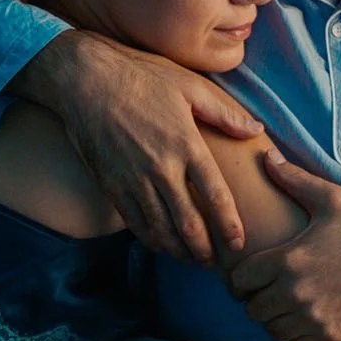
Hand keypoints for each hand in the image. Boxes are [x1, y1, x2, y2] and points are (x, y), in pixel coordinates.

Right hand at [14, 30, 263, 262]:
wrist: (85, 80)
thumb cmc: (140, 77)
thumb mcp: (188, 86)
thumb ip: (224, 113)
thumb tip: (256, 131)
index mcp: (187, 144)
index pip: (216, 196)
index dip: (230, 225)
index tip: (239, 244)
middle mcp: (162, 168)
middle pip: (189, 223)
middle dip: (204, 250)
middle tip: (215, 263)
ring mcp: (133, 180)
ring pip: (161, 229)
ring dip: (178, 250)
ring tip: (191, 260)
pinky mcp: (110, 185)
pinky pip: (134, 222)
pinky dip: (150, 239)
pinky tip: (160, 244)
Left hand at [229, 150, 340, 340]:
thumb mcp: (331, 199)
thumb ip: (293, 179)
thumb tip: (266, 157)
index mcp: (288, 260)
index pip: (240, 280)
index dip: (239, 278)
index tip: (248, 276)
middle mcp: (295, 294)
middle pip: (252, 309)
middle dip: (256, 299)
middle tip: (266, 291)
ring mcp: (313, 320)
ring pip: (272, 330)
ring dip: (274, 318)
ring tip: (285, 305)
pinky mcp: (331, 338)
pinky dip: (294, 336)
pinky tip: (303, 319)